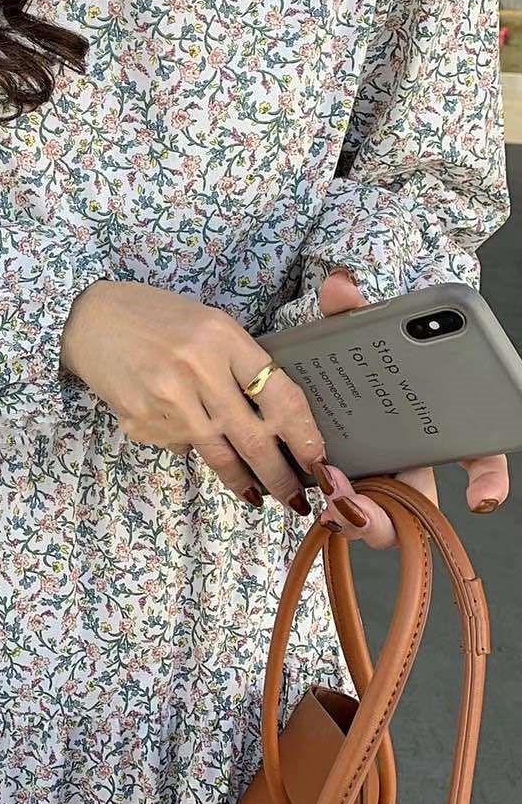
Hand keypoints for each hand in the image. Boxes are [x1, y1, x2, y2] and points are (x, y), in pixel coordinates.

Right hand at [60, 279, 326, 512]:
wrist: (89, 319)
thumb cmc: (155, 317)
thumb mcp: (207, 324)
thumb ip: (238, 364)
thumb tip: (269, 420)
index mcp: (221, 338)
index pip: (280, 396)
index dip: (305, 436)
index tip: (319, 461)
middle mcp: (196, 370)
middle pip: (253, 439)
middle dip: (281, 476)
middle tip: (298, 500)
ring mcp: (166, 400)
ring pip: (217, 454)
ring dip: (243, 481)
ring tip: (259, 496)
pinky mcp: (140, 421)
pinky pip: (178, 446)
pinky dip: (190, 447)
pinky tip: (188, 437)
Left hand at [313, 267, 510, 548]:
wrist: (318, 363)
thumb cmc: (355, 351)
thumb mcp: (354, 327)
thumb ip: (351, 309)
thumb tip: (339, 287)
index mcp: (431, 421)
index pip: (479, 454)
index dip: (488, 479)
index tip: (481, 498)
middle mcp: (410, 452)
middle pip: (419, 500)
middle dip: (394, 514)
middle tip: (362, 503)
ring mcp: (376, 467)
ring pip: (380, 511)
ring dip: (359, 516)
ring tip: (331, 499)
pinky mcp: (340, 474)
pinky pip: (342, 505)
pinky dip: (333, 511)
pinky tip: (316, 504)